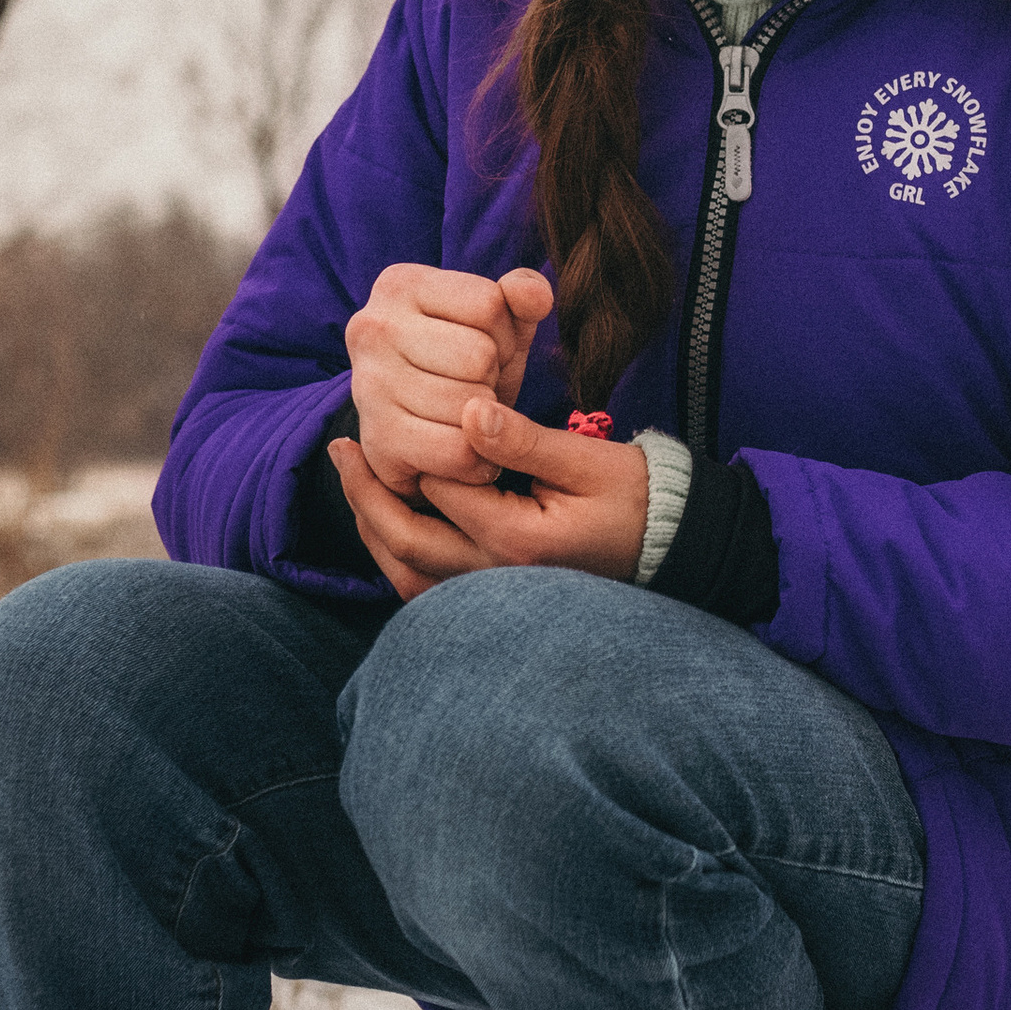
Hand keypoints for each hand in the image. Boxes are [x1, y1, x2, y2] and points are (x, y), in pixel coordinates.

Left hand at [329, 395, 649, 603]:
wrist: (671, 546)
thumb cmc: (636, 498)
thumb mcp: (586, 460)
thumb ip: (522, 439)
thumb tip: (466, 413)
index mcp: (517, 539)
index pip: (438, 490)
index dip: (409, 450)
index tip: (384, 409)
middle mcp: (496, 576)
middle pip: (404, 540)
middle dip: (365, 493)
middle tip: (339, 448)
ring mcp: (493, 596)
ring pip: (407, 573)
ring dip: (374, 529)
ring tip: (355, 483)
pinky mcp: (495, 600)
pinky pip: (428, 588)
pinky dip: (399, 557)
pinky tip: (388, 523)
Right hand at [344, 262, 552, 493]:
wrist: (419, 427)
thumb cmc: (463, 363)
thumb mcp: (500, 322)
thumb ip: (524, 295)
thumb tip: (538, 296)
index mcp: (401, 284)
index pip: (489, 304)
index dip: (505, 334)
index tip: (485, 347)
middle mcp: (372, 327)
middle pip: (480, 355)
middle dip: (493, 377)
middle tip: (474, 386)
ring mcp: (368, 385)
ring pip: (471, 406)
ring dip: (486, 420)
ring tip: (467, 416)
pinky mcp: (377, 440)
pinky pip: (458, 451)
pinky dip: (476, 460)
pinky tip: (464, 448)